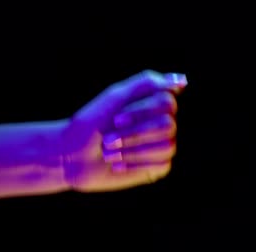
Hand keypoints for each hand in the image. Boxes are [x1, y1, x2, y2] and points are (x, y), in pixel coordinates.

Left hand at [60, 70, 187, 192]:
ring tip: (109, 153)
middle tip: (108, 140)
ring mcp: (163, 145)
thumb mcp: (115, 97)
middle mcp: (163, 123)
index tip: (116, 119)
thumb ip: (147, 84)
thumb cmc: (91, 124)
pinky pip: (161, 164)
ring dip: (132, 150)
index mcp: (153, 104)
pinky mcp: (159, 167)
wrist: (73, 156)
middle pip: (168, 125)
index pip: (167, 102)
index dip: (141, 112)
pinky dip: (135, 164)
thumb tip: (183, 80)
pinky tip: (117, 165)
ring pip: (166, 146)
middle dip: (135, 133)